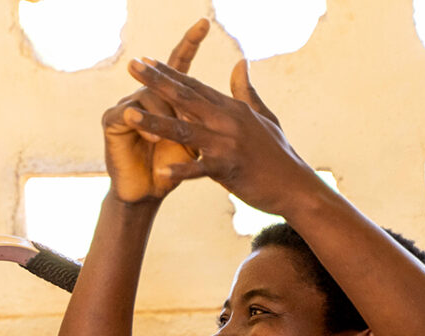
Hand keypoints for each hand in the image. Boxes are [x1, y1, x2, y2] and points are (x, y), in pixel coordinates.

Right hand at [103, 18, 208, 202]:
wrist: (148, 192)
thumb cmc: (175, 165)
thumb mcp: (203, 136)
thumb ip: (220, 104)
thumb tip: (241, 65)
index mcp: (169, 100)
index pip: (180, 67)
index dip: (190, 45)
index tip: (204, 24)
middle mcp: (146, 99)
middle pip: (159, 74)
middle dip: (171, 57)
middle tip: (177, 43)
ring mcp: (128, 110)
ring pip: (145, 96)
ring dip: (161, 114)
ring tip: (169, 132)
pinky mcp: (113, 127)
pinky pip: (123, 116)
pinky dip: (141, 125)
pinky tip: (154, 139)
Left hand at [123, 57, 325, 216]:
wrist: (295, 185)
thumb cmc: (277, 152)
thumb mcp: (263, 117)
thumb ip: (246, 91)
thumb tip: (241, 62)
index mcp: (231, 108)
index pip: (194, 86)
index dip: (169, 73)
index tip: (146, 60)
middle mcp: (227, 120)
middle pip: (185, 97)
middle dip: (156, 81)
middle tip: (132, 66)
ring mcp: (227, 144)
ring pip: (185, 130)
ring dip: (156, 122)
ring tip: (130, 114)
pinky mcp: (229, 168)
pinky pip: (201, 169)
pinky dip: (183, 170)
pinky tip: (162, 170)